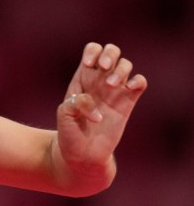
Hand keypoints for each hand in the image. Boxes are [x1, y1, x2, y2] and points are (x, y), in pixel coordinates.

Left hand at [57, 42, 146, 171]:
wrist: (82, 154)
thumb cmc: (69, 134)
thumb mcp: (64, 115)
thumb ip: (76, 103)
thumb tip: (96, 105)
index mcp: (82, 79)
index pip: (92, 51)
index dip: (93, 52)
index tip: (88, 65)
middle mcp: (99, 82)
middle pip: (112, 52)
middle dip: (110, 53)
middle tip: (103, 67)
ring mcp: (115, 92)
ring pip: (126, 65)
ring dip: (120, 69)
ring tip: (110, 85)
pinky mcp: (128, 103)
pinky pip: (140, 82)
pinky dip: (137, 81)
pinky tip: (128, 89)